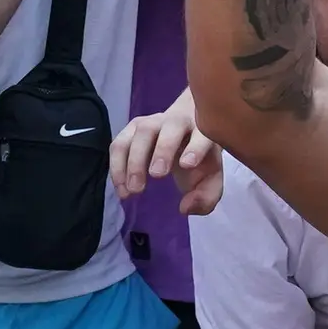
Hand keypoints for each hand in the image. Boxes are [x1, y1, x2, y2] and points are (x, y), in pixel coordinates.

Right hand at [110, 92, 222, 213]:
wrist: (185, 133)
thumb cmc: (199, 158)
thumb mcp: (210, 180)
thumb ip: (205, 197)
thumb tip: (185, 207)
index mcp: (203, 131)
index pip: (202, 135)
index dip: (196, 148)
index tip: (187, 165)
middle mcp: (178, 121)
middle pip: (170, 128)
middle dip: (162, 150)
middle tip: (156, 176)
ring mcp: (153, 121)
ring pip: (141, 132)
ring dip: (134, 160)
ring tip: (133, 189)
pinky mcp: (132, 128)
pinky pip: (120, 143)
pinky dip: (118, 165)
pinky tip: (121, 187)